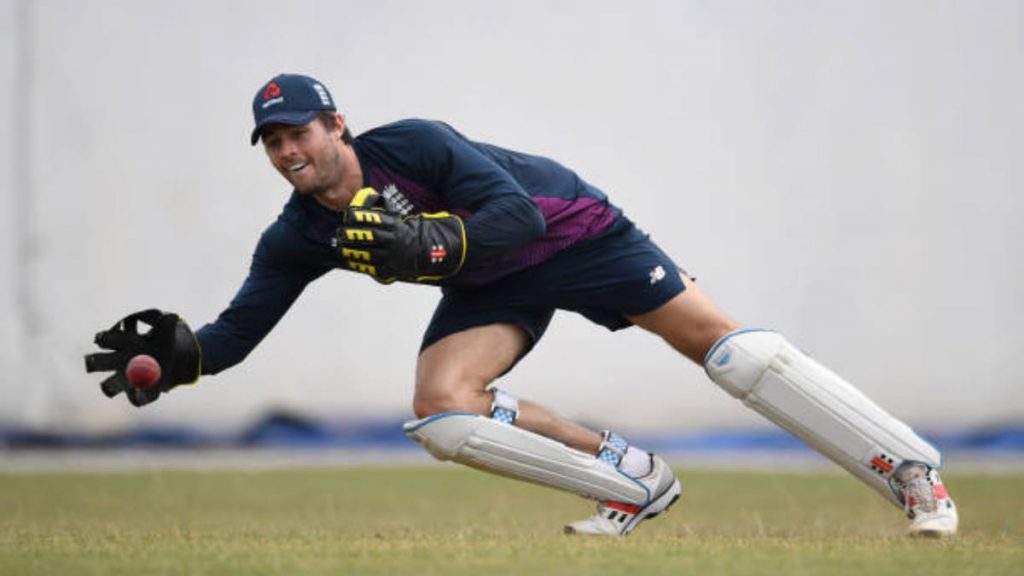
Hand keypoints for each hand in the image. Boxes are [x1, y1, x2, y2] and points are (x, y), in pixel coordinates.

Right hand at [84, 309, 200, 406]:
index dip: (103, 338)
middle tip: (91, 361)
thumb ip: (167, 325)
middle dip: (94, 362)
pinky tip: (138, 392)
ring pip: (111, 384)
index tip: (100, 337)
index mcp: (123, 343)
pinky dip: (137, 396)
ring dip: (109, 385)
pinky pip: (136, 398)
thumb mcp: (166, 332)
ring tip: (106, 386)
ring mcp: (127, 379)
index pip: (107, 340)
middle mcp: (119, 362)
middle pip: (101, 362)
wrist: (174, 362)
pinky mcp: (139, 392)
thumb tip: (172, 316)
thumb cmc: (163, 342)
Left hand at [335, 188, 466, 283]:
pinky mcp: (390, 267)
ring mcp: (392, 255)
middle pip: (369, 236)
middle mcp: (393, 240)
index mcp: (395, 225)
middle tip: (339, 233)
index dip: (360, 217)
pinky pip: (373, 266)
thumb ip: (383, 211)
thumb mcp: (398, 218)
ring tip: (341, 248)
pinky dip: (360, 264)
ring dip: (352, 251)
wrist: (425, 252)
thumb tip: (367, 195)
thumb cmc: (407, 232)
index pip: (375, 219)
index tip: (348, 215)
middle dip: (352, 235)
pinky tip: (350, 260)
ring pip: (369, 253)